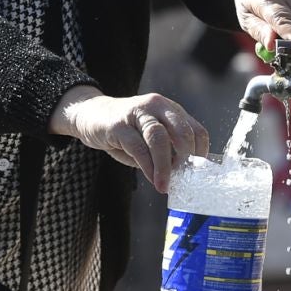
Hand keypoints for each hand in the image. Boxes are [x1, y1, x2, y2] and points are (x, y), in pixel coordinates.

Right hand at [51, 89, 208, 192]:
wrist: (90, 115)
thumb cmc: (125, 132)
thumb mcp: (150, 139)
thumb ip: (166, 152)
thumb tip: (181, 176)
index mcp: (170, 110)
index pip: (196, 130)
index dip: (200, 154)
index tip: (195, 174)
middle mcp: (157, 106)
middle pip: (182, 131)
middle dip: (186, 159)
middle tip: (183, 180)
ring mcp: (137, 113)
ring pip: (159, 137)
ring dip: (164, 165)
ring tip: (164, 185)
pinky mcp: (118, 124)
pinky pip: (138, 146)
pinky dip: (147, 165)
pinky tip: (150, 177)